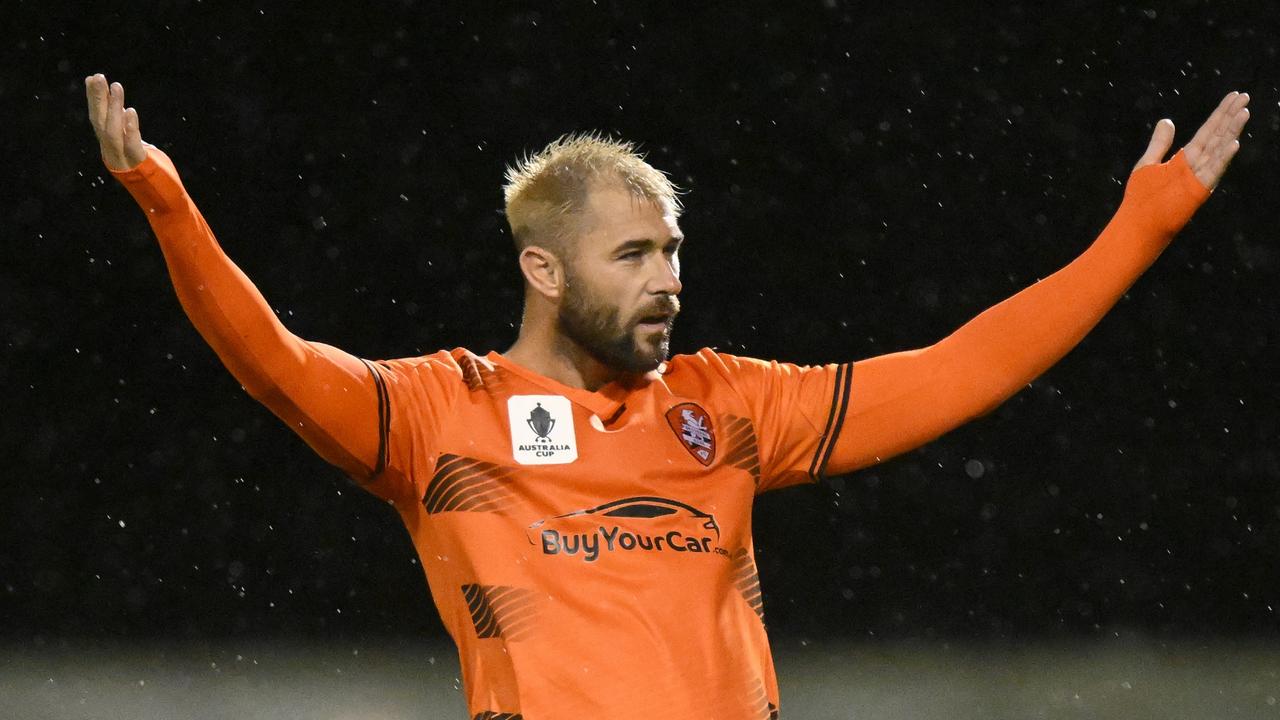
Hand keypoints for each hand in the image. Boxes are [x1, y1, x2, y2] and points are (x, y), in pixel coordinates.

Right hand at [85, 73, 146, 171]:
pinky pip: (132, 144)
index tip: (91, 78)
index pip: (98, 120)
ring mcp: (124, 159)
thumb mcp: (136, 146)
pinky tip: (131, 111)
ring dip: (114, 108)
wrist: (163, 199)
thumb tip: (122, 109)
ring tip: (116, 87)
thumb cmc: (152, 171)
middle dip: (98, 98)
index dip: (93, 99)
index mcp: (110, 147)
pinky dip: (130, 127)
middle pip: (100, 122)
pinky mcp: (139, 164)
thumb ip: (127, 130)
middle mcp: (112, 152)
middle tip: (98, 76)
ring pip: (112, 131)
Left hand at [1133, 91, 1250, 189]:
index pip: (1208, 131)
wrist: (1137, 223)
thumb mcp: (1148, 163)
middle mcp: (1197, 165)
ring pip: (1219, 149)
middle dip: (1231, 117)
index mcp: (1187, 158)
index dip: (1220, 114)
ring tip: (1244, 112)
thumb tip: (1167, 120)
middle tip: (1245, 97)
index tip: (1234, 96)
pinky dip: (1223, 157)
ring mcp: (1199, 177)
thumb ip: (1160, 143)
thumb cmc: (1142, 197)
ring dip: (1232, 131)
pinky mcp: (1198, 190)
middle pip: (1217, 136)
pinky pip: (1213, 172)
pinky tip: (1234, 143)